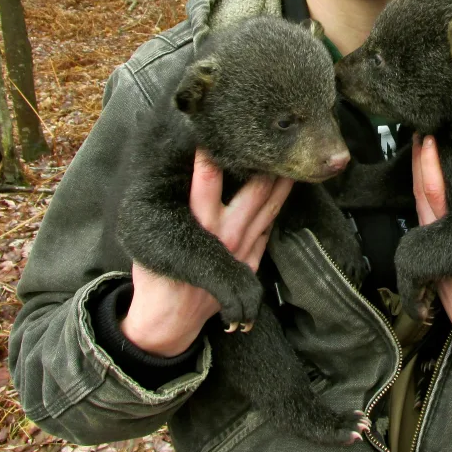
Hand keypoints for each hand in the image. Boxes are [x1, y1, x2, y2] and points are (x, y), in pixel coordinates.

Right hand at [120, 150, 293, 356]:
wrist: (171, 317)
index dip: (216, 156)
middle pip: (254, 190)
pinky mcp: (251, 263)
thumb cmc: (158, 272)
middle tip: (280, 140)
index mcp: (197, 223)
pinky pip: (269, 229)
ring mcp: (242, 248)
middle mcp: (224, 232)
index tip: (222, 134)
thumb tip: (183, 161)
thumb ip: (176, 202)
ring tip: (293, 159)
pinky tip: (286, 191)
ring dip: (282, 183)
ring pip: (269, 207)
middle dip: (267, 165)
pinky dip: (277, 208)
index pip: (207, 181)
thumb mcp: (158, 234)